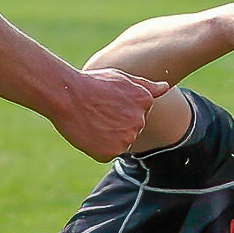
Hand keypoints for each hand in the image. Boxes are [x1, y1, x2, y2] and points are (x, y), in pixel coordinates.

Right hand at [52, 68, 167, 160]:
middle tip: (97, 112)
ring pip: (119, 143)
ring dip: (107, 137)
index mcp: (145, 102)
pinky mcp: (112, 152)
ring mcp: (127, 138)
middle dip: (115, 125)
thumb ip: (146, 86)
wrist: (67, 95)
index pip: (137, 115)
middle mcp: (140, 121)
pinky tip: (88, 132)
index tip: (106, 102)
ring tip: (92, 120)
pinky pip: (106, 154)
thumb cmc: (91, 83)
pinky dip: (97, 148)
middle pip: (129, 131)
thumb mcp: (122, 78)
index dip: (118, 110)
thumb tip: (166, 87)